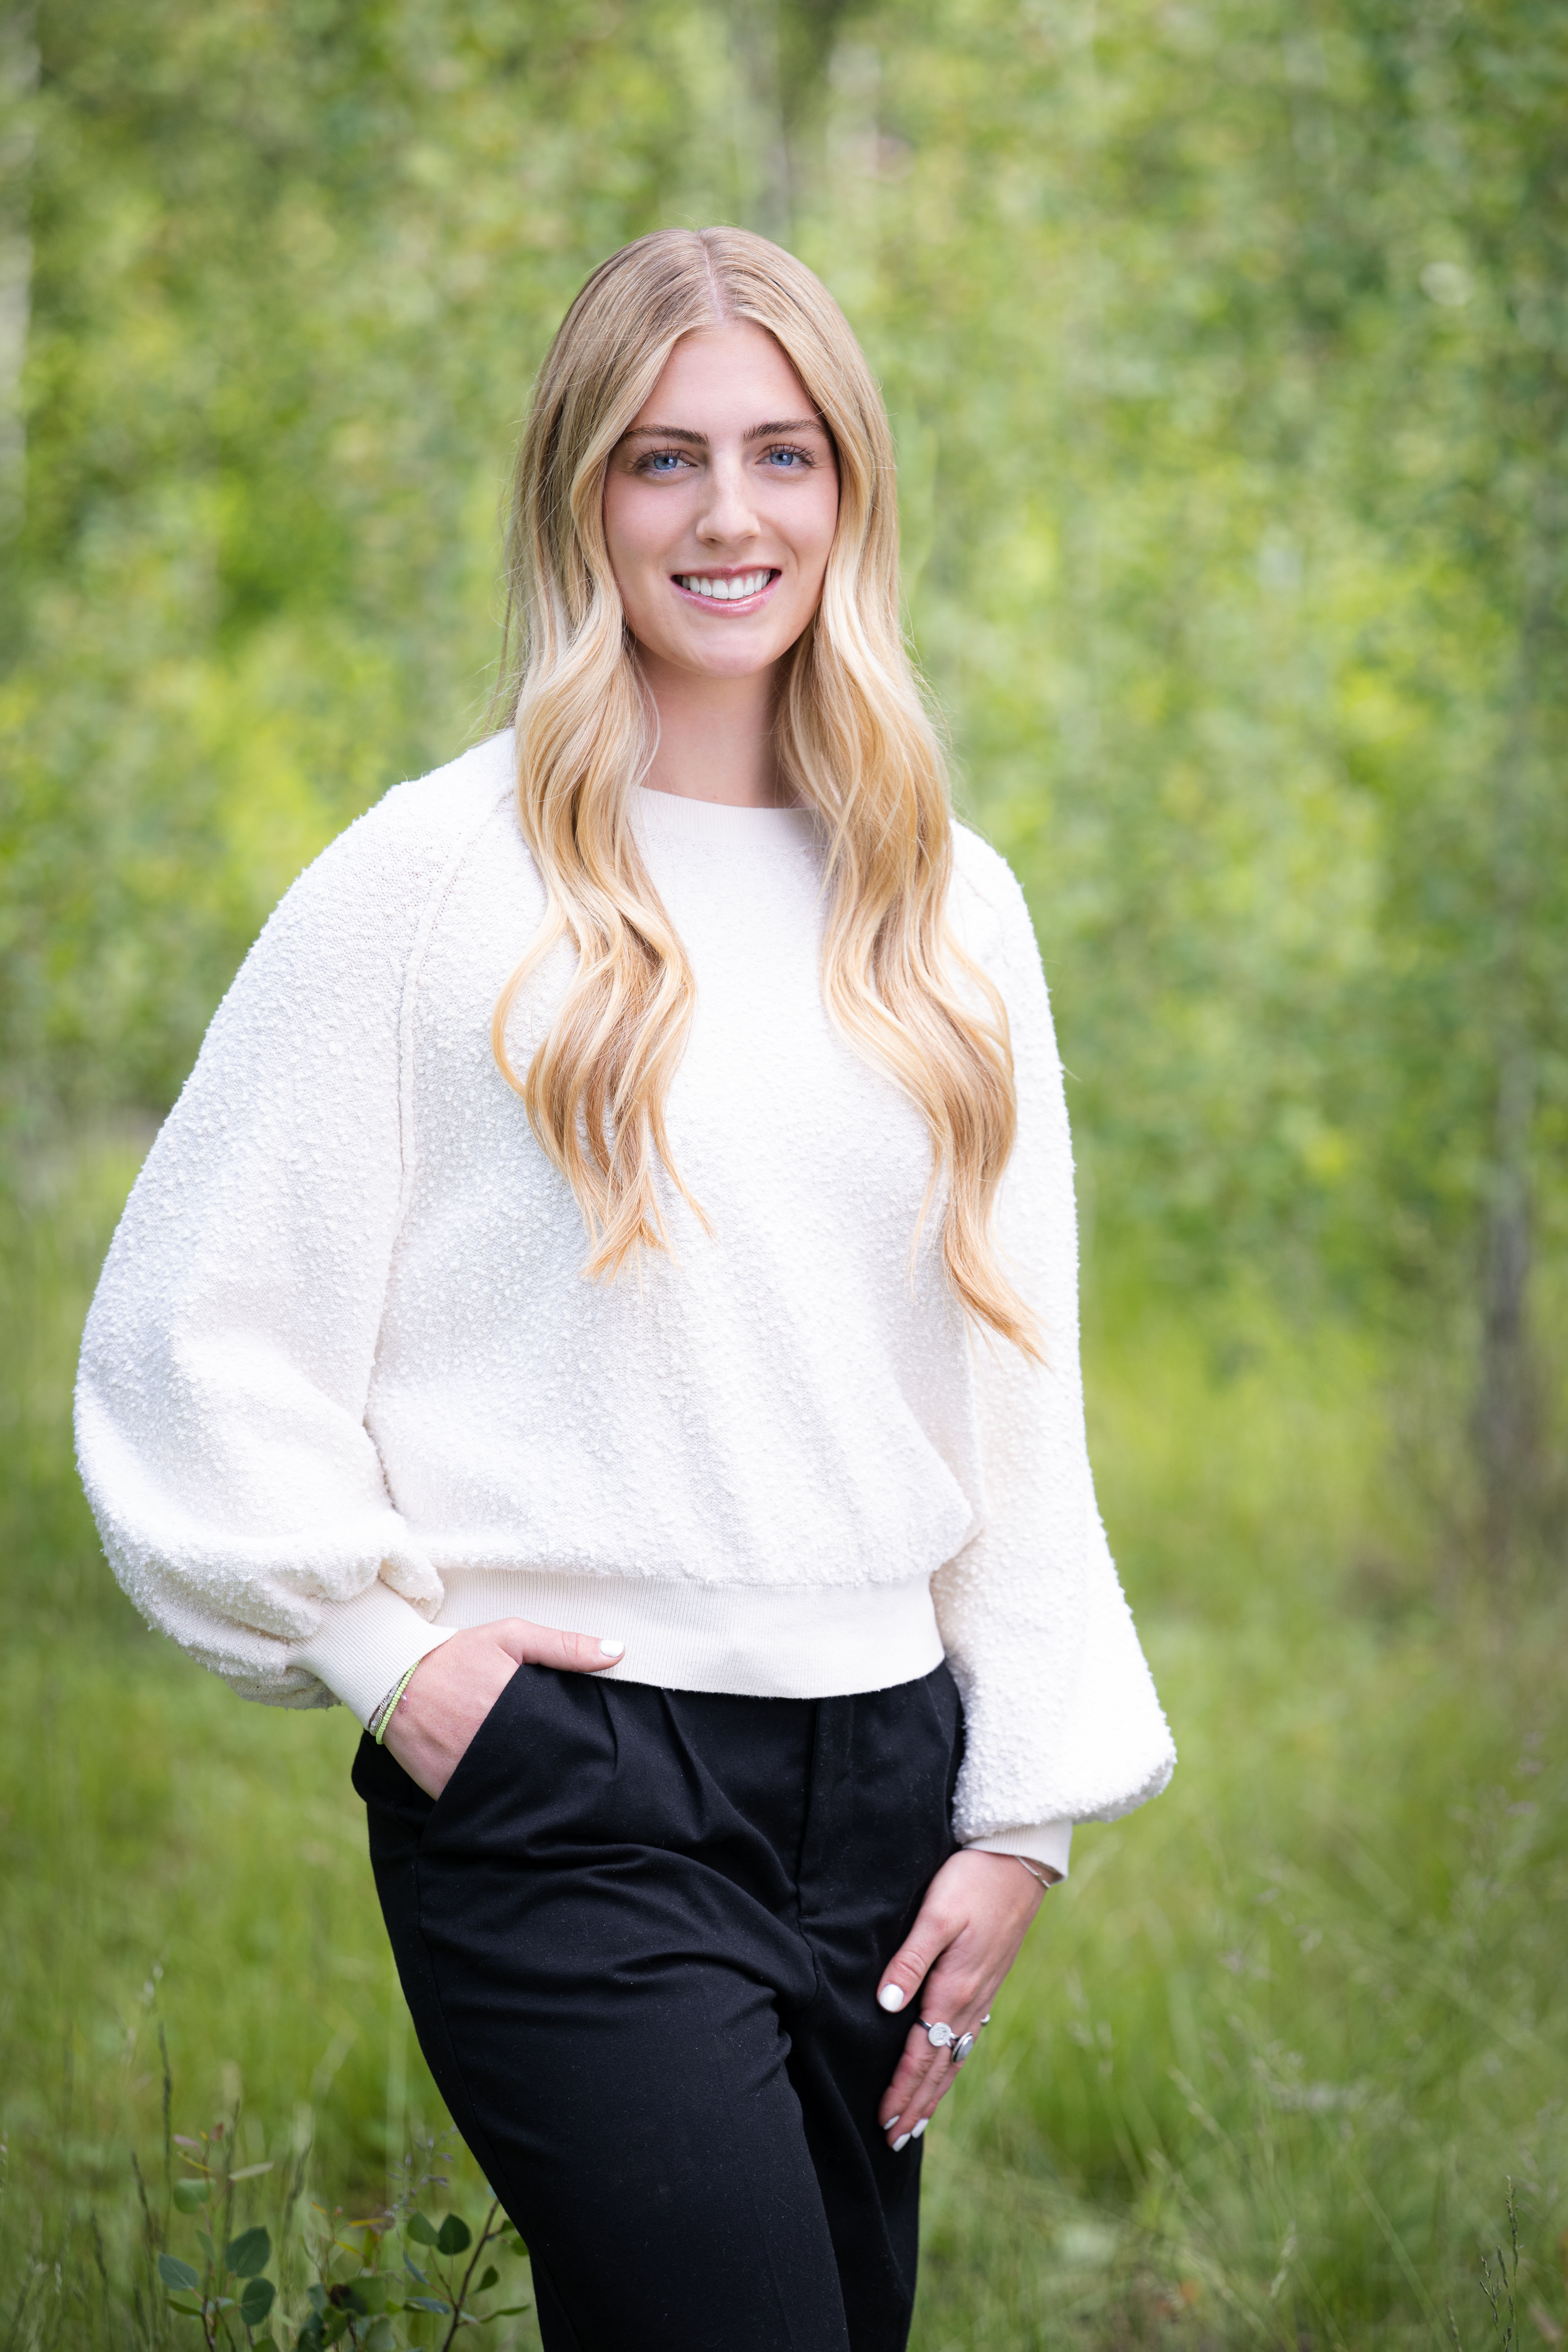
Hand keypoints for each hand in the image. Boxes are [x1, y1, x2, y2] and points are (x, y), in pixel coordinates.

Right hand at [381, 1619, 624, 1799]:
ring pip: (517, 1791)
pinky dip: (497, 1799)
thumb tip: (618, 1652)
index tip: (592, 1747)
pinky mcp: (448, 1790)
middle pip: (544, 1768)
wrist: (392, 1677)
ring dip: (531, 1786)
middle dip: (558, 1768)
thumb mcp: (511, 1636)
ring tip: (541, 1778)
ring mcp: (468, 1770)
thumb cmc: (456, 1653)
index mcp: (513, 1704)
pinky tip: (507, 1788)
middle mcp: (492, 1742)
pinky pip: (483, 1803)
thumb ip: (564, 1645)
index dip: (580, 1745)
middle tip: (567, 1763)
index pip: (563, 1737)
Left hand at [875, 1849, 1057, 2148]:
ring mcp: (983, 1992)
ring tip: (918, 2120)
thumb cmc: (971, 1881)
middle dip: (917, 2104)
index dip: (901, 2089)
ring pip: (956, 2056)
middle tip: (895, 2140)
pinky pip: (969, 2036)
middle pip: (939, 2066)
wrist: (1018, 1860)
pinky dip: (954, 2063)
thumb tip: (887, 2005)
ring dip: (936, 2091)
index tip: (883, 2120)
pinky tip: (949, 2068)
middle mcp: (970, 2000)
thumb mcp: (936, 1915)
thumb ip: (910, 1960)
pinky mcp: (988, 1979)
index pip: (922, 2054)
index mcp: (953, 1989)